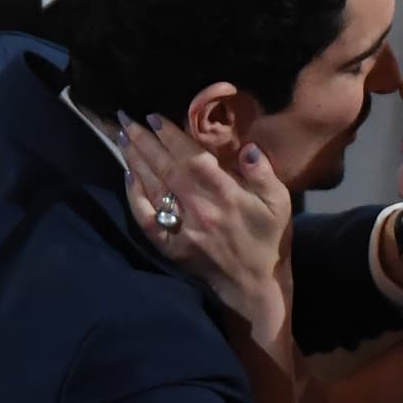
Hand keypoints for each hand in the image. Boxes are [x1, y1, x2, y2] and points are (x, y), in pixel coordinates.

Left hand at [117, 112, 293, 327]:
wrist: (255, 285)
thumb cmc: (269, 239)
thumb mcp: (280, 203)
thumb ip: (264, 173)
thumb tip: (247, 148)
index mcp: (226, 195)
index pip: (192, 158)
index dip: (171, 136)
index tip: (154, 117)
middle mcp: (199, 209)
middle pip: (165, 169)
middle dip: (144, 141)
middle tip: (126, 119)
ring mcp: (182, 229)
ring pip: (152, 189)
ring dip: (135, 161)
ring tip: (122, 138)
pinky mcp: (171, 246)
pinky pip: (146, 219)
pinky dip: (134, 197)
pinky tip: (128, 177)